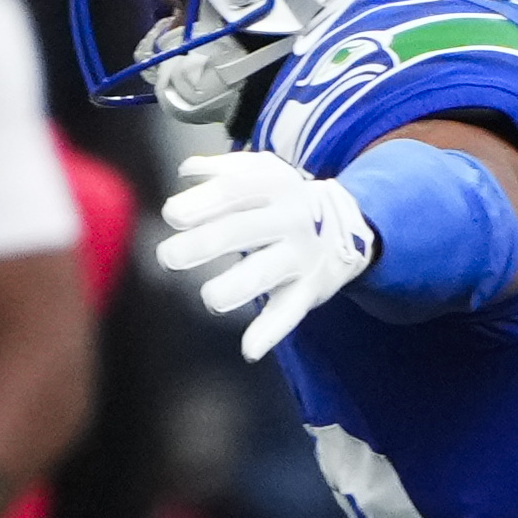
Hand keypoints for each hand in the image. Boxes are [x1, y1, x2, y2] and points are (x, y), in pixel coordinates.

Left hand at [159, 147, 378, 360]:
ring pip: (265, 272)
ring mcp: (300, 256)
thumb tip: (187, 171)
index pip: (234, 191)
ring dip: (235, 287)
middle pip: (241, 230)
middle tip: (168, 257)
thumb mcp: (263, 171)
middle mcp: (289, 219)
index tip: (172, 216)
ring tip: (211, 298)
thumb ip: (223, 169)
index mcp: (273, 186)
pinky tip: (250, 348)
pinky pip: (289, 311)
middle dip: (203, 244)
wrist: (349, 226)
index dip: (201, 202)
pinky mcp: (308, 289)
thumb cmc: (286, 201)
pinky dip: (271, 332)